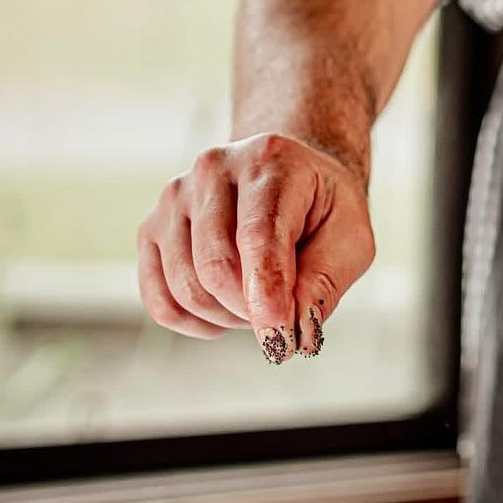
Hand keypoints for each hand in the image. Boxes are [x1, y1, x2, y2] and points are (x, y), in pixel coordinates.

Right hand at [137, 132, 374, 362]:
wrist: (290, 176)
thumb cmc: (323, 209)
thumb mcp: (350, 239)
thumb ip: (324, 283)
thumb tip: (298, 334)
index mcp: (270, 162)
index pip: (258, 237)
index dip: (268, 295)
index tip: (281, 340)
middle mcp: (212, 170)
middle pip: (216, 268)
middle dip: (253, 312)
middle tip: (284, 314)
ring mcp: (174, 197)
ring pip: (186, 288)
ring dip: (228, 318)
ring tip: (259, 301)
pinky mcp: (152, 227)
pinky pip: (159, 300)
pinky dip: (194, 323)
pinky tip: (224, 313)